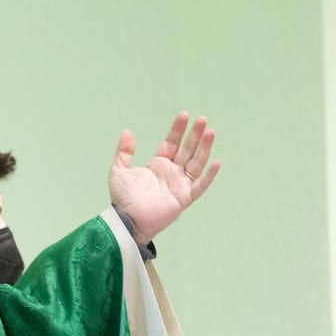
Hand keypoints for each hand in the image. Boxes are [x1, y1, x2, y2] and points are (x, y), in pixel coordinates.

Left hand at [107, 112, 220, 244]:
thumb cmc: (122, 198)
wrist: (127, 220)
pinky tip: (216, 162)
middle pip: (187, 150)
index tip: (184, 115)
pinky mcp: (184, 198)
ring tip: (210, 132)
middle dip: (195, 135)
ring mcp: (179, 185)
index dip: (178, 130)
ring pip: (196, 163)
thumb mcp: (119, 171)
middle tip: (202, 119)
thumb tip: (128, 131)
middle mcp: (171, 173)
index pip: (171, 143)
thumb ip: (123, 152)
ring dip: (204, 148)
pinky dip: (209, 175)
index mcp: (158, 165)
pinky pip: (200, 185)